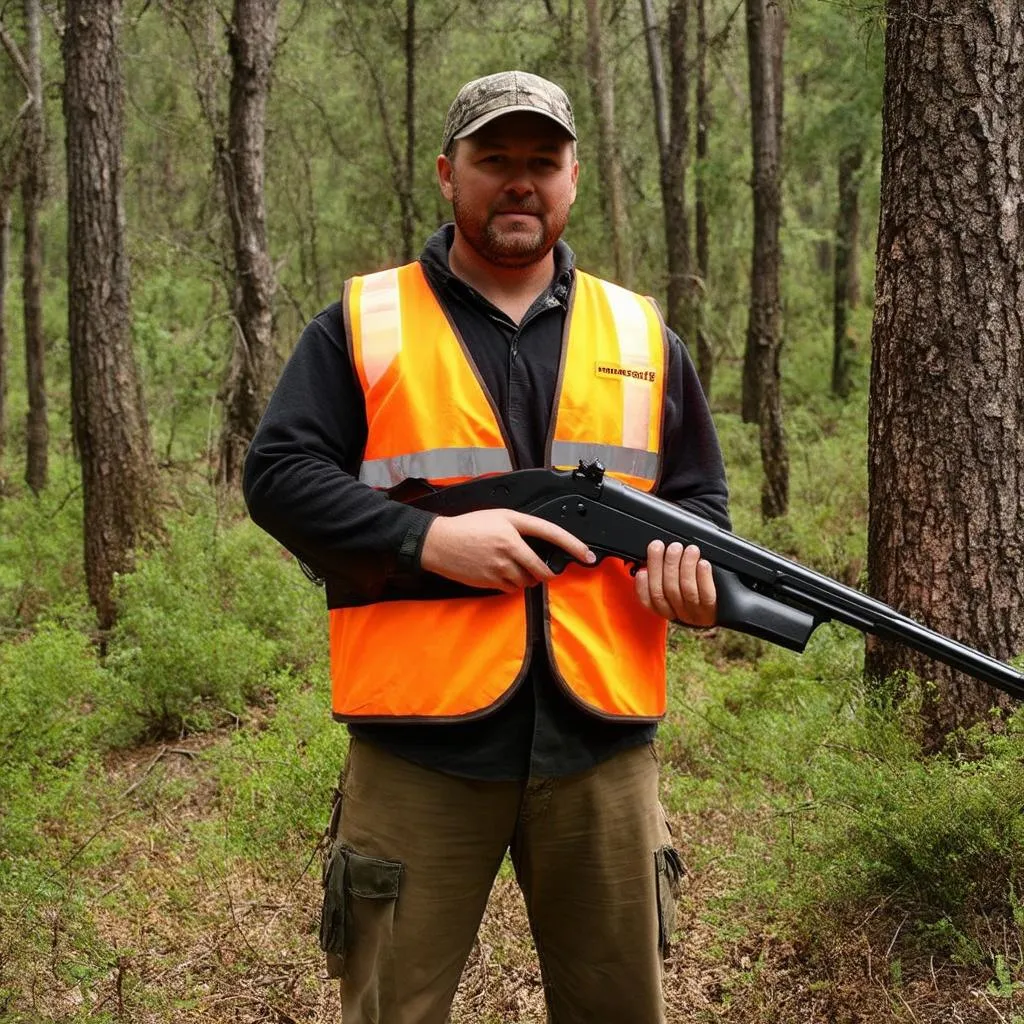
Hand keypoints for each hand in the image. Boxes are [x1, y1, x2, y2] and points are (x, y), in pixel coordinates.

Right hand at [420, 509, 595, 592]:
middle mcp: (510, 547)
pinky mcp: (491, 581)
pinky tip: (499, 572)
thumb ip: (522, 527)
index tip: (588, 555)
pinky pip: (511, 589)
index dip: (573, 545)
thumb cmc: (468, 527)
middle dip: (544, 572)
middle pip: (541, 569)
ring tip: (509, 566)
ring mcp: (500, 567)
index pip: (552, 534)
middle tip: (541, 569)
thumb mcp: (498, 516)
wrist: (439, 542)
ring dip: (525, 578)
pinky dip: (511, 584)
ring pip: (527, 581)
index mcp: (513, 526)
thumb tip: (540, 543)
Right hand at [635, 540, 716, 625]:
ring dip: (686, 566)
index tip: (644, 566)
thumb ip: (663, 574)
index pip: (649, 599)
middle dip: (667, 564)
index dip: (643, 583)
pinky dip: (703, 577)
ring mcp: (696, 614)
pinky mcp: (712, 610)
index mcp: (666, 609)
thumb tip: (653, 556)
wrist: (724, 611)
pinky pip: (706, 594)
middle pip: (666, 590)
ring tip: (689, 549)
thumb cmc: (697, 594)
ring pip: (686, 590)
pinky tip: (702, 563)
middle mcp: (679, 613)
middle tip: (671, 547)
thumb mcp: (676, 588)